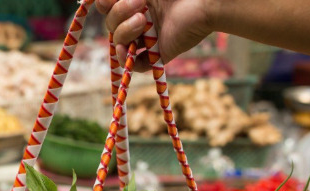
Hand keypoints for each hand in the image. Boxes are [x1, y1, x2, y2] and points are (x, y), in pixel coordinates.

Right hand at [96, 0, 215, 70]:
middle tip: (140, 4)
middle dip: (119, 14)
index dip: (104, 4)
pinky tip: (128, 50)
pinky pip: (135, 65)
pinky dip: (127, 60)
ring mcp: (148, 39)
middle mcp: (140, 20)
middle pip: (111, 25)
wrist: (204, 2)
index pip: (107, 7)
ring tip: (144, 22)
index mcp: (137, 1)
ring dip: (125, 32)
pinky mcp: (158, 54)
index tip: (109, 0)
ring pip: (120, 43)